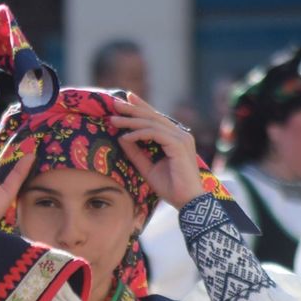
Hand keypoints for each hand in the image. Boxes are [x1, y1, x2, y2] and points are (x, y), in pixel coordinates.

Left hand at [109, 93, 202, 209]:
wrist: (187, 201)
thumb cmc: (171, 187)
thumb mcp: (147, 168)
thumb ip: (136, 153)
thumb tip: (121, 137)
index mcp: (175, 138)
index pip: (156, 118)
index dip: (142, 107)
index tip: (126, 99)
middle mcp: (180, 134)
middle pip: (153, 117)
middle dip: (133, 109)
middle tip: (115, 103)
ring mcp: (181, 138)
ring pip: (152, 123)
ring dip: (131, 121)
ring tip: (113, 120)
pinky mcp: (179, 145)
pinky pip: (155, 134)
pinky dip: (139, 134)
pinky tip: (126, 137)